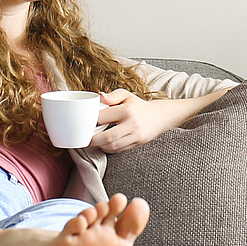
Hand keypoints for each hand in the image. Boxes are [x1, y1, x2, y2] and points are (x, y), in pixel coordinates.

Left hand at [90, 87, 227, 152]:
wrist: (159, 116)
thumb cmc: (138, 105)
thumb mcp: (126, 96)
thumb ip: (112, 96)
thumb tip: (99, 96)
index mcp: (127, 109)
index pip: (103, 117)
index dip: (92, 121)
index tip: (87, 123)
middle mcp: (132, 123)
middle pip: (107, 136)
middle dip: (94, 140)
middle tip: (87, 139)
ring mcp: (136, 134)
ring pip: (113, 146)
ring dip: (101, 146)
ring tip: (96, 142)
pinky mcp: (138, 142)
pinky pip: (120, 149)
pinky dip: (110, 149)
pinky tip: (106, 145)